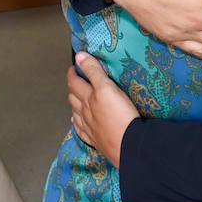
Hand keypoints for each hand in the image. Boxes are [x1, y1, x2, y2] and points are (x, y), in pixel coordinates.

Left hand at [68, 52, 137, 166]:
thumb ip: (93, 71)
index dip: (73, 73)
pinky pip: (82, 130)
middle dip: (72, 87)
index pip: (75, 82)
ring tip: (75, 99)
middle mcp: (85, 113)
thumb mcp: (107, 88)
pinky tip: (79, 123)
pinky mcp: (96, 139)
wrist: (128, 145)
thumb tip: (79, 56)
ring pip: (76, 114)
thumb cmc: (120, 116)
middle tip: (75, 80)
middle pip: (73, 98)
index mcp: (88, 98)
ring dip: (74, 105)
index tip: (73, 67)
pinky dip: (78, 123)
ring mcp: (89, 127)